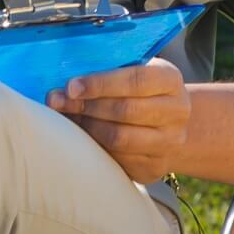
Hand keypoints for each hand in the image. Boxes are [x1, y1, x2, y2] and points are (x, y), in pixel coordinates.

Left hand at [47, 57, 190, 182]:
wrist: (167, 122)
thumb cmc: (138, 89)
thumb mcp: (132, 68)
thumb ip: (107, 66)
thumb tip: (67, 74)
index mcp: (170, 80)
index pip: (136, 80)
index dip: (100, 83)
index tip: (71, 86)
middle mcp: (177, 112)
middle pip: (125, 110)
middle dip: (86, 105)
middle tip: (56, 101)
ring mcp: (169, 143)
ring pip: (120, 138)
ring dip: (86, 126)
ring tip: (66, 116)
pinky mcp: (154, 167)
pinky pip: (118, 159)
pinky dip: (94, 146)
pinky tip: (79, 134)